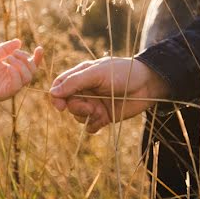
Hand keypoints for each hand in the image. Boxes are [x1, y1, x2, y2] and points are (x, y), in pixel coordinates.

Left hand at [0, 39, 43, 101]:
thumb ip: (7, 48)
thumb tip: (19, 42)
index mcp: (15, 69)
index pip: (31, 64)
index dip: (37, 57)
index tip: (39, 48)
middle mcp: (16, 78)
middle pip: (32, 70)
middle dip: (26, 59)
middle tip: (14, 53)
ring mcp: (13, 85)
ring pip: (28, 77)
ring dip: (21, 65)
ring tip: (9, 58)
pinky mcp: (8, 92)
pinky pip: (18, 84)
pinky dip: (16, 74)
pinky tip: (9, 67)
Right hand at [49, 57, 169, 133]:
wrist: (147, 85)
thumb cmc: (122, 72)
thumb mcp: (97, 73)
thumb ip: (75, 82)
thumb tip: (52, 92)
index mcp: (81, 75)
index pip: (60, 85)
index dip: (57, 95)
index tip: (60, 105)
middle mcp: (85, 90)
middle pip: (68, 103)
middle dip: (76, 107)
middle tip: (90, 107)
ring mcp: (94, 103)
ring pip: (78, 116)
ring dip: (86, 116)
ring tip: (100, 111)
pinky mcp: (103, 116)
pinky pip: (89, 126)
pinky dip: (93, 125)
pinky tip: (102, 120)